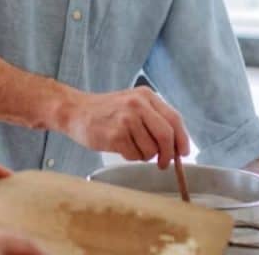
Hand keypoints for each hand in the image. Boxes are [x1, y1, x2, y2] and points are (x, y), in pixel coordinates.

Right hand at [61, 86, 188, 167]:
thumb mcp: (133, 104)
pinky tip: (120, 147)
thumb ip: (154, 119)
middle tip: (163, 163)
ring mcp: (126, 119)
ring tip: (131, 146)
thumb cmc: (106, 111)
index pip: (174, 119)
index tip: (183, 153)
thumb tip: (176, 145)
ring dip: (144, 155)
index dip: (182, 139)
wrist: (75, 111)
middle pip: (166, 136)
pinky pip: (134, 156)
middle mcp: (138, 105)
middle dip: (168, 154)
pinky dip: (131, 156)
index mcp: (146, 96)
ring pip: (151, 150)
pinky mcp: (115, 135)